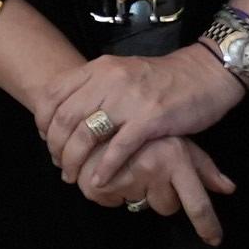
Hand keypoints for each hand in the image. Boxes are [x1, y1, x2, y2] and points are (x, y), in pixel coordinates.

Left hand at [37, 49, 239, 194]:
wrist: (205, 74)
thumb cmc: (162, 79)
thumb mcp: (122, 72)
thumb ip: (94, 87)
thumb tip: (65, 114)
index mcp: (99, 68)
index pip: (54, 92)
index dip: (43, 120)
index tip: (45, 138)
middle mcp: (110, 80)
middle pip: (65, 118)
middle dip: (56, 146)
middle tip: (59, 164)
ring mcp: (130, 99)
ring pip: (87, 134)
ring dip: (75, 160)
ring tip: (73, 177)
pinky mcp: (151, 119)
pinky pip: (119, 148)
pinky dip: (105, 168)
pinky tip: (98, 180)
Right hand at [107, 133, 235, 241]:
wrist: (97, 115)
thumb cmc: (145, 130)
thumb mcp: (177, 142)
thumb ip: (203, 168)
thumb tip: (229, 188)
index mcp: (175, 158)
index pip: (196, 202)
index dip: (206, 224)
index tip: (214, 240)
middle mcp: (153, 168)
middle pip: (168, 206)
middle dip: (160, 194)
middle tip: (149, 171)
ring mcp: (126, 178)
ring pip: (140, 205)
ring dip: (136, 192)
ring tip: (128, 168)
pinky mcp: (101, 186)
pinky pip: (114, 204)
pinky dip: (112, 192)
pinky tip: (111, 172)